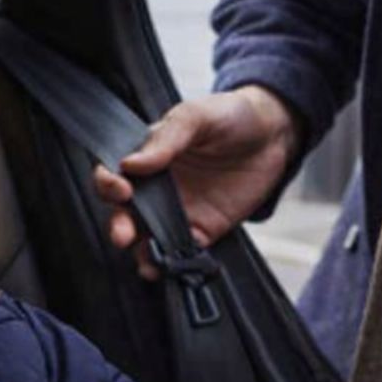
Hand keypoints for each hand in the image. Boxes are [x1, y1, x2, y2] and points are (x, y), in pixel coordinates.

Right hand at [92, 85, 300, 277]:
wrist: (273, 135)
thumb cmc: (229, 116)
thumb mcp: (195, 116)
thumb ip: (166, 139)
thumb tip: (131, 164)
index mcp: (146, 157)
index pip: (113, 175)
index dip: (108, 184)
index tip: (122, 189)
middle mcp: (156, 188)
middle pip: (124, 214)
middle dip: (119, 226)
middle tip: (124, 234)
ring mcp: (178, 212)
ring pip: (148, 239)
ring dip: (142, 252)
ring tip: (146, 261)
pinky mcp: (202, 231)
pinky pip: (182, 251)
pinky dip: (175, 262)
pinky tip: (173, 266)